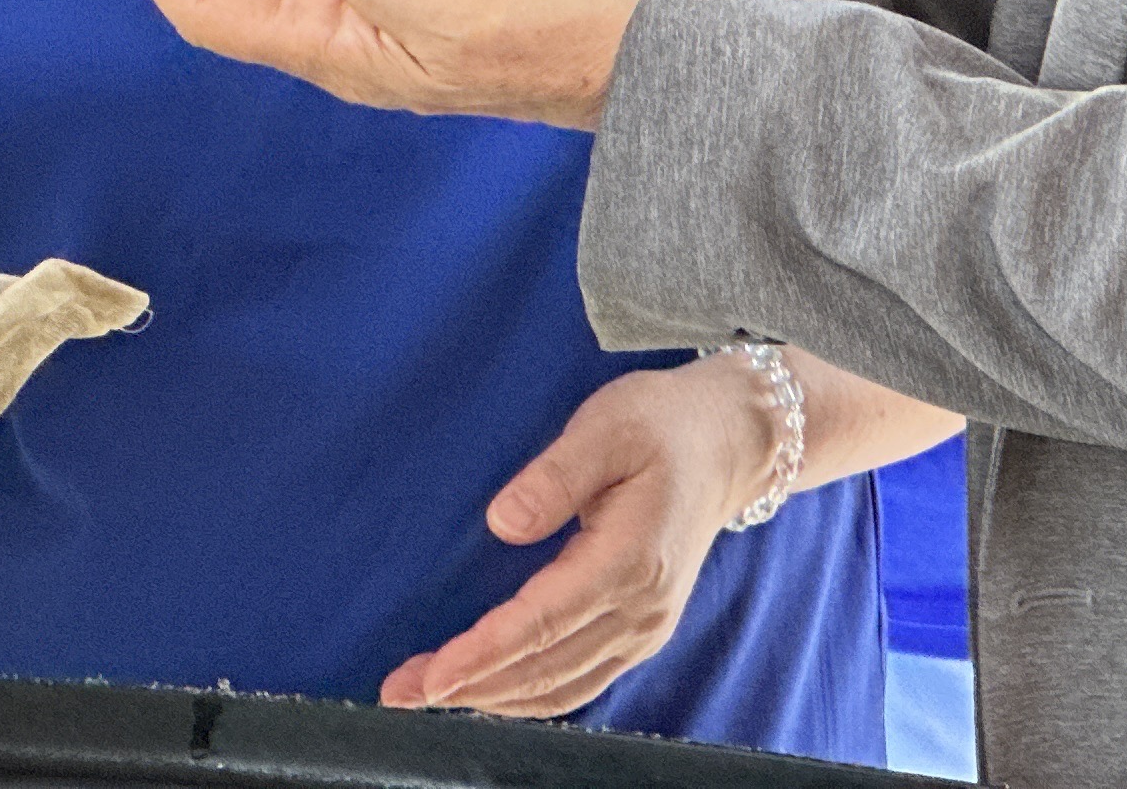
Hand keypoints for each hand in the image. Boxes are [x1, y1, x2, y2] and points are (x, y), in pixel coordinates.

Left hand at [382, 360, 777, 717]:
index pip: (542, 623)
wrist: (726, 444)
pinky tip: (490, 690)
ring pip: (562, 688)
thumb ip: (553, 477)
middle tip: (399, 691)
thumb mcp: (605, 428)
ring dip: (494, 699)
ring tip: (428, 694)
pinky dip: (530, 694)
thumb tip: (502, 524)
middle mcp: (641, 610)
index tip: (432, 676)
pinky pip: (580, 680)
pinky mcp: (641, 630)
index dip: (484, 655)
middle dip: (471, 688)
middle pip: (545, 669)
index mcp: (630, 561)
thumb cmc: (661, 426)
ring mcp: (646, 628)